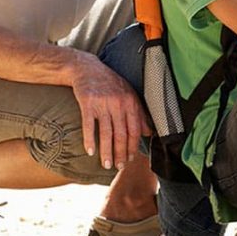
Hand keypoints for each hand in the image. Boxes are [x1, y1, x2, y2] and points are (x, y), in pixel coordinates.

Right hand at [69, 52, 151, 170]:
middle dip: (121, 152)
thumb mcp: (128, 95)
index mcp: (131, 102)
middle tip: (119, 167)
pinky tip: (90, 152)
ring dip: (106, 151)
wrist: (88, 68)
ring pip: (106, 132)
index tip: (131, 159)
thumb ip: (138, 114)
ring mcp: (103, 103)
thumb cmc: (110, 83)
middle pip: (121, 133)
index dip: (133, 146)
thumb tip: (148, 132)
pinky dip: (89, 139)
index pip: (135, 129)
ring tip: (106, 164)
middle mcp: (118, 103)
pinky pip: (89, 125)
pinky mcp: (87, 103)